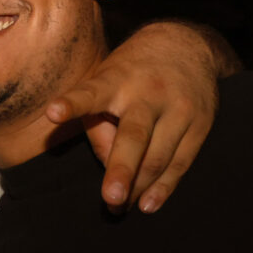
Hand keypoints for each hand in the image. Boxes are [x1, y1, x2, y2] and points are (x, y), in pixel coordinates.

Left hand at [46, 23, 219, 213]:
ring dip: (138, 187)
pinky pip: (181, 162)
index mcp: (115, 79)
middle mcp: (148, 94)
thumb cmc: (130, 72)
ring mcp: (178, 109)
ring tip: (118, 207)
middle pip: (134, 136)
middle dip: (121, 169)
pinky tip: (148, 203)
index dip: (72, 103)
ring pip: (158, 156)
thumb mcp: (105, 83)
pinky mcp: (200, 124)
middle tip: (109, 198)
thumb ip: (98, 124)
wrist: (186, 45)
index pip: (90, 92)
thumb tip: (107, 166)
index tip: (53, 112)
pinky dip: (164, 186)